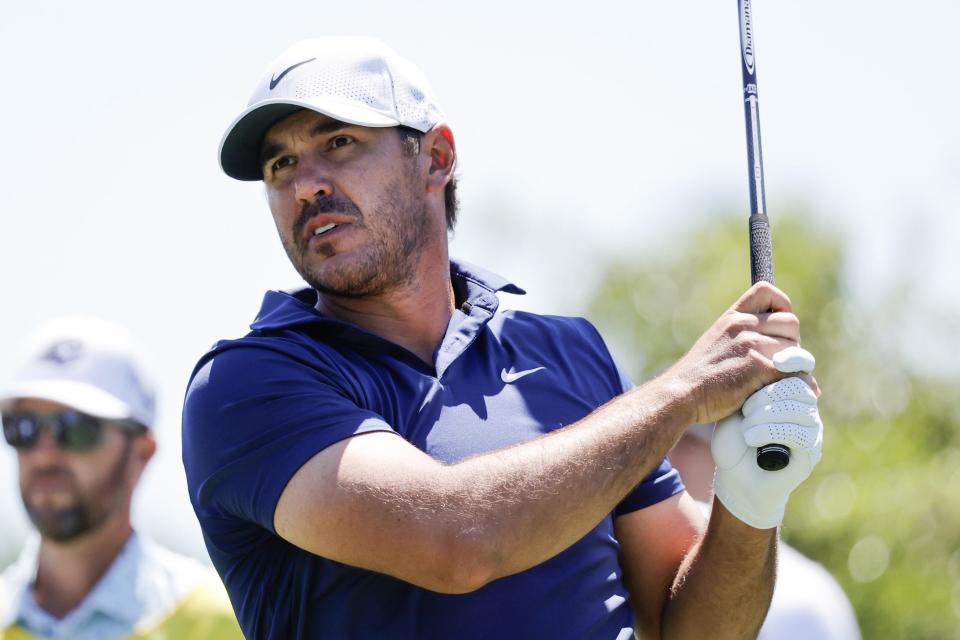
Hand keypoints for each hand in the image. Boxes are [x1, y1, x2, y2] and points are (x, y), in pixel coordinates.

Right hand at [667, 282, 805, 424]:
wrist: (682, 393)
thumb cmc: (698, 376)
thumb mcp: (715, 342)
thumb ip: (740, 337)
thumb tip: (776, 346)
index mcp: (732, 317)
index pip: (766, 291)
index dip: (782, 306)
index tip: (778, 328)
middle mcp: (743, 326)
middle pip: (791, 323)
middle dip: (792, 343)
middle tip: (778, 362)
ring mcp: (751, 345)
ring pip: (796, 350)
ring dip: (793, 366)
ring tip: (776, 380)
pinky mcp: (758, 367)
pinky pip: (794, 371)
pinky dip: (795, 383)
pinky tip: (783, 391)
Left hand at [711, 347, 821, 528]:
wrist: (734, 476)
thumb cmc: (733, 437)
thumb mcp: (737, 404)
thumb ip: (753, 382)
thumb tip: (764, 353)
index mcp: (790, 388)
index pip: (803, 364)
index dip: (793, 358)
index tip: (776, 360)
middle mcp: (806, 405)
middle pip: (798, 385)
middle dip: (767, 394)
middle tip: (745, 409)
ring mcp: (812, 427)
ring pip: (799, 407)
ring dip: (766, 415)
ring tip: (746, 427)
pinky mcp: (812, 450)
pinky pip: (799, 433)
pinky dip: (771, 432)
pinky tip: (752, 438)